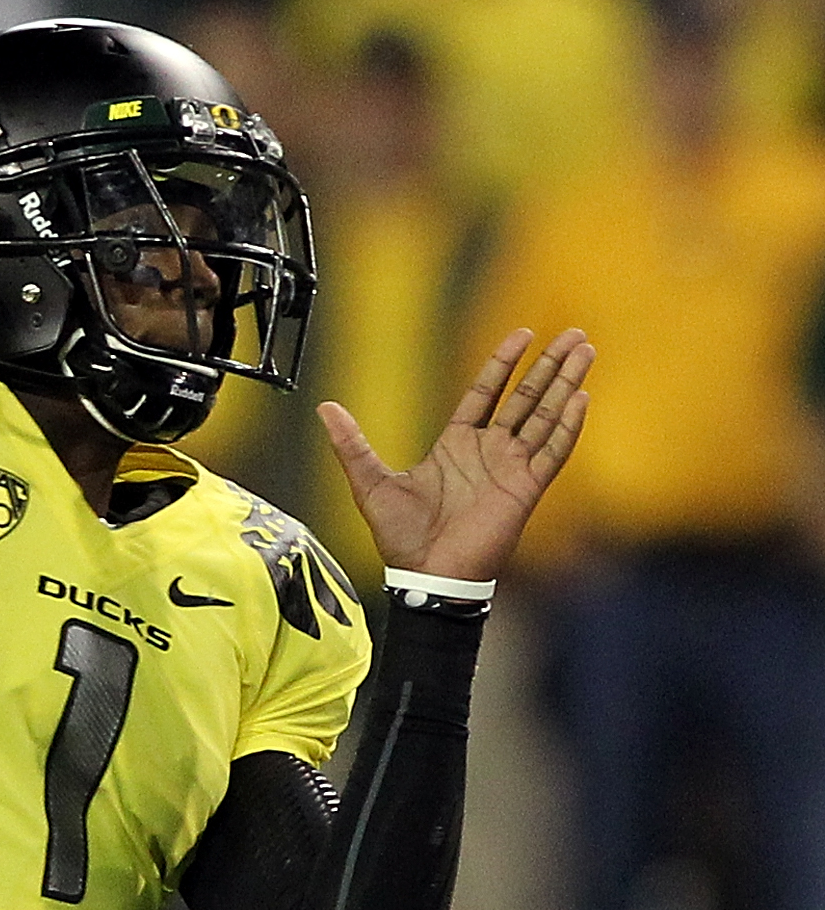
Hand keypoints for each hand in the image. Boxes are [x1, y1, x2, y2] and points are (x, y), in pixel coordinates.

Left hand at [321, 326, 592, 581]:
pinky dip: (568, 425)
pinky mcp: (526, 489)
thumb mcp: (370, 483)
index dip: (503, 363)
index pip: (486, 392)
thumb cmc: (401, 538)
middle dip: (548, 365)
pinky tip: (581, 397)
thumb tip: (324, 408)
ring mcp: (511, 468)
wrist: (426, 576)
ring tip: (584, 350)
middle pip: (525, 397)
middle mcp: (489, 452)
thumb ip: (352, 445)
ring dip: (565, 383)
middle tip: (572, 333)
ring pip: (545, 416)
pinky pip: (553, 451)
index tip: (522, 333)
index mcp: (456, 445)